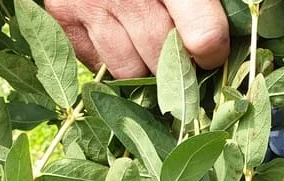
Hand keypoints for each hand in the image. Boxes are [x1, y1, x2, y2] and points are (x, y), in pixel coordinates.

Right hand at [46, 0, 229, 77]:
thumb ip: (204, 2)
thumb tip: (221, 44)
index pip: (203, 37)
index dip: (212, 50)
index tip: (211, 50)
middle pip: (164, 61)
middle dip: (175, 62)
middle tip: (176, 46)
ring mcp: (89, 4)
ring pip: (130, 71)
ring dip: (143, 64)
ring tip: (145, 37)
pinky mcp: (62, 15)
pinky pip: (98, 66)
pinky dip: (112, 57)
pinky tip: (117, 31)